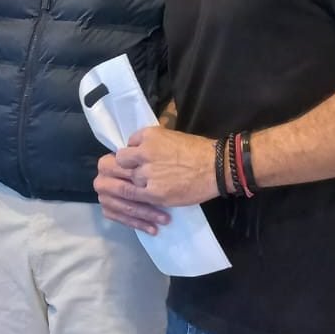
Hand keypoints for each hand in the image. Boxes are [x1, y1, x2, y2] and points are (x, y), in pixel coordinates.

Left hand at [94, 127, 214, 229]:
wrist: (216, 167)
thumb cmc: (197, 150)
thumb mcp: (169, 136)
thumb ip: (150, 143)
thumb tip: (136, 149)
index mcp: (148, 136)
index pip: (126, 145)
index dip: (129, 155)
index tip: (134, 161)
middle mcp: (144, 153)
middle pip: (118, 162)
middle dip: (120, 169)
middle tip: (127, 175)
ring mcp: (147, 174)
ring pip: (124, 180)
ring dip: (129, 184)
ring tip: (140, 187)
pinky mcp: (153, 193)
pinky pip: (133, 196)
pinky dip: (135, 197)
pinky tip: (142, 196)